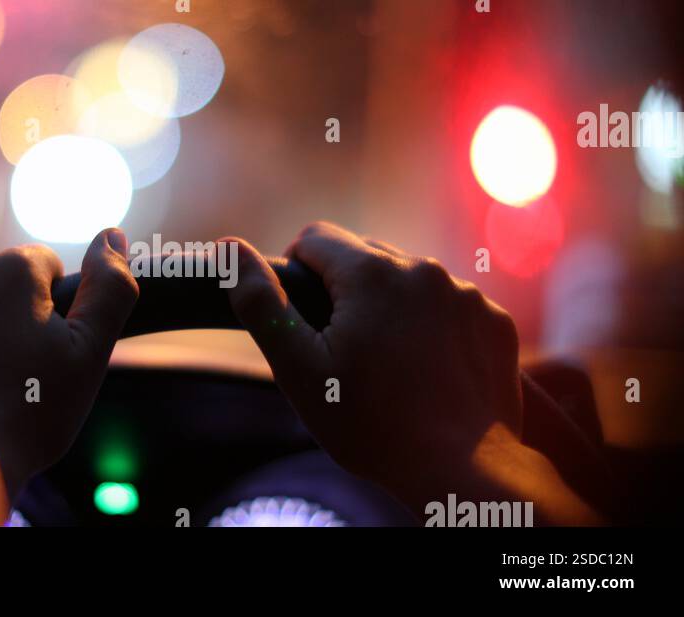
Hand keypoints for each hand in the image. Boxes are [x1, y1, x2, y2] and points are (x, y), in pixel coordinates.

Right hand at [223, 222, 562, 518]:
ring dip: (390, 306)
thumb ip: (262, 303)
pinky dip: (432, 326)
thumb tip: (229, 249)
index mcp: (372, 273)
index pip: (316, 238)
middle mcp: (424, 270)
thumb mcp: (299, 369)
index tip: (302, 318)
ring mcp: (466, 295)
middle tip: (340, 349)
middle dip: (345, 291)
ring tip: (386, 364)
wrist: (461, 471)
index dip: (297, 273)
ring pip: (409, 280)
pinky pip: (449, 305)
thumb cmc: (372, 425)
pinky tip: (426, 370)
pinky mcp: (494, 321)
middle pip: (364, 256)